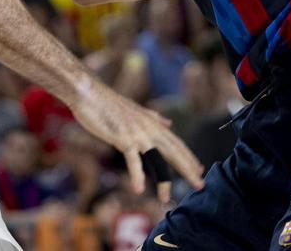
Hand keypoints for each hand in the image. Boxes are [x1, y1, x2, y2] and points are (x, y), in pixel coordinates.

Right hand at [68, 78, 203, 200]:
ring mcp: (137, 134)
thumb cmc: (109, 102)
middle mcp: (150, 129)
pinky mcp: (123, 138)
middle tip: (200, 185)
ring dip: (164, 180)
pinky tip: (139, 190)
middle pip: (174, 152)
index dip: (188, 157)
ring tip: (166, 197)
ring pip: (157, 158)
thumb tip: (168, 123)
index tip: (200, 170)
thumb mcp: (136, 110)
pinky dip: (136, 175)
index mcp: (153, 123)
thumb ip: (154, 118)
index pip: (176, 143)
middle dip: (188, 169)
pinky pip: (133, 160)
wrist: (90, 93)